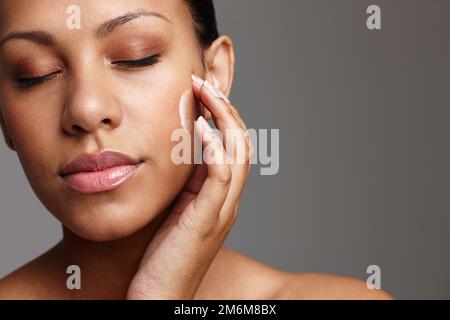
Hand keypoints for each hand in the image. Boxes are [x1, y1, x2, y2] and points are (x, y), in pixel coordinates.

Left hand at [126, 74, 252, 298]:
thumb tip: (177, 152)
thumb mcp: (173, 211)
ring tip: (205, 93)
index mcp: (219, 197)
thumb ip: (183, 184)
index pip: (231, 146)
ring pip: (238, 154)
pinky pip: (221, 178)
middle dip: (225, 108)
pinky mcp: (208, 221)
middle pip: (241, 143)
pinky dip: (215, 149)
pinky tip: (201, 128)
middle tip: (203, 82)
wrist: (158, 299)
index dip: (221, 115)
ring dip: (223, 119)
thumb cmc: (160, 257)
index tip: (200, 91)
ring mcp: (221, 211)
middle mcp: (227, 201)